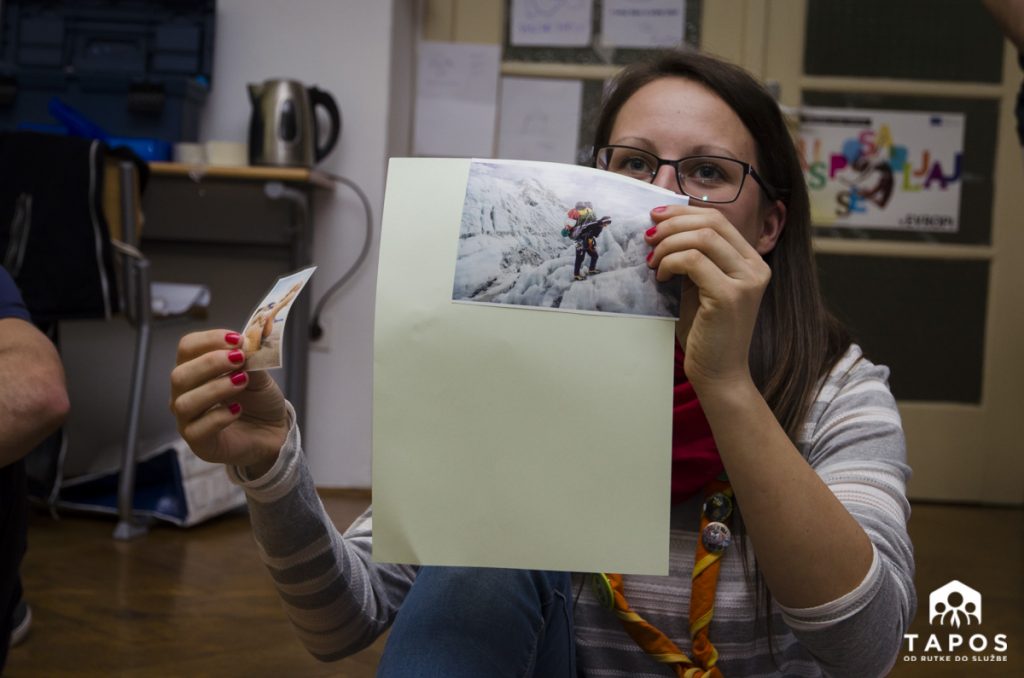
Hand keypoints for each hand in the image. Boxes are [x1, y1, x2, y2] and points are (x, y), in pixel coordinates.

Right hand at [170, 329, 288, 475]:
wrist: (272, 431)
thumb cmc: (259, 400)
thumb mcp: (259, 375)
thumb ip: (249, 361)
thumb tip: (243, 346)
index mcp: (196, 370)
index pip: (187, 348)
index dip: (209, 340)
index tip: (236, 339)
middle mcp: (185, 394)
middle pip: (179, 375)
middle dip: (210, 363)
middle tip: (239, 359)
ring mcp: (188, 420)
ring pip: (184, 403)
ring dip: (215, 388)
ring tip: (242, 382)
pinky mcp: (199, 443)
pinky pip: (198, 429)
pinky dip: (219, 416)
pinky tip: (238, 409)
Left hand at [645, 204, 769, 390]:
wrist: (719, 373)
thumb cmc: (705, 332)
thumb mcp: (700, 286)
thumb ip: (694, 258)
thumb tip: (663, 229)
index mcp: (751, 261)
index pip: (718, 220)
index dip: (683, 212)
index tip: (656, 218)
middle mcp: (755, 267)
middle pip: (711, 222)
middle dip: (672, 224)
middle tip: (648, 236)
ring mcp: (746, 281)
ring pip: (701, 238)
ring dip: (668, 244)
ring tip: (652, 261)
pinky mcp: (729, 296)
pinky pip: (693, 261)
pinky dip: (670, 262)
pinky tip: (661, 276)